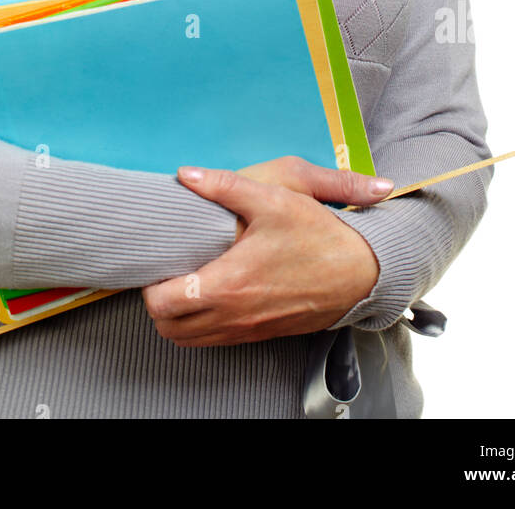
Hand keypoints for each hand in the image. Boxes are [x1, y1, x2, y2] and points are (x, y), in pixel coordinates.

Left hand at [140, 157, 393, 346]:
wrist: (363, 271)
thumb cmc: (320, 235)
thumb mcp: (273, 197)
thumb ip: (224, 185)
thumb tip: (186, 174)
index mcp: (228, 284)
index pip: (164, 303)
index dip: (151, 285)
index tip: (159, 261)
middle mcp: (234, 315)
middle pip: (169, 328)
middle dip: (158, 302)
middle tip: (166, 271)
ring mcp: (247, 328)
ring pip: (190, 340)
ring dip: (178, 317)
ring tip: (184, 281)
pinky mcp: (261, 333)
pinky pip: (215, 340)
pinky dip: (201, 324)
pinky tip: (211, 293)